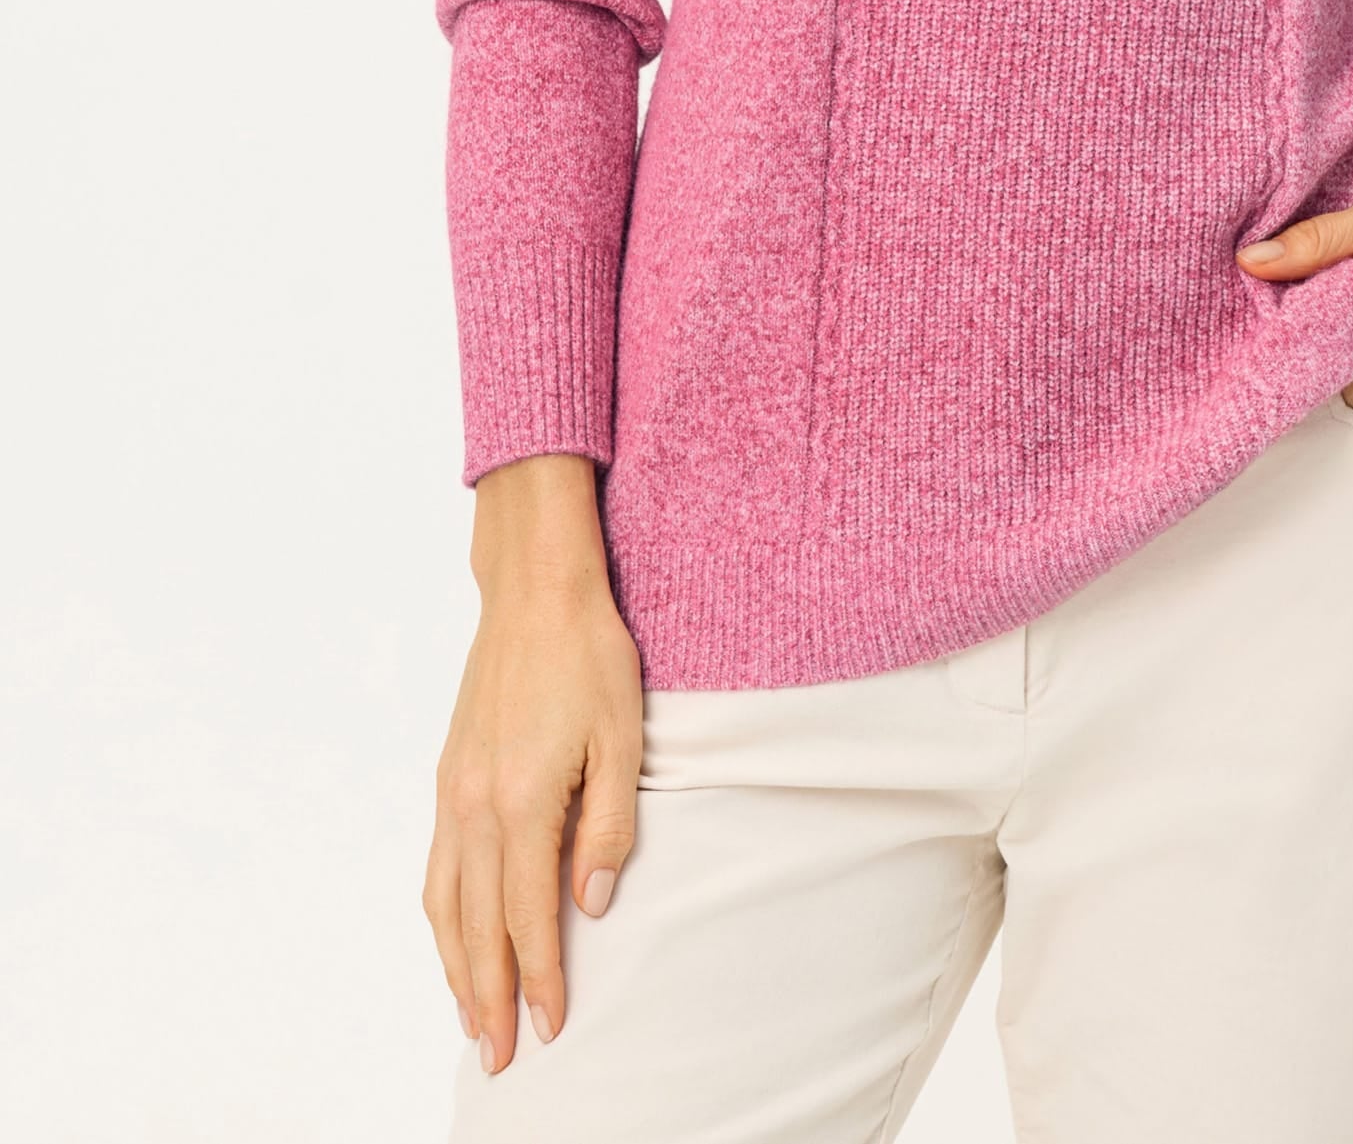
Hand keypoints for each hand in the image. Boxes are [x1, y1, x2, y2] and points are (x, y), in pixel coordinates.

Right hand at [423, 455, 642, 1074]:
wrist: (534, 591)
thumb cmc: (590, 656)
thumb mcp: (622, 738)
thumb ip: (608, 827)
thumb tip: (590, 904)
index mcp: (523, 801)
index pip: (527, 917)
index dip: (539, 979)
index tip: (550, 1029)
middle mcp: (476, 806)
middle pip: (476, 925)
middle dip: (488, 996)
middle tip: (499, 1056)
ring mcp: (453, 792)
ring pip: (445, 903)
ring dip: (456, 966)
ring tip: (472, 1016)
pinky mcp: (447, 775)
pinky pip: (435, 866)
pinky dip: (440, 916)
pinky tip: (452, 936)